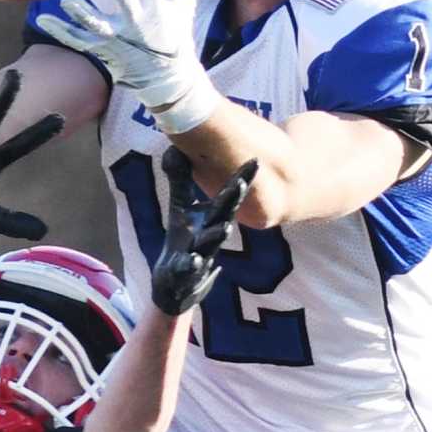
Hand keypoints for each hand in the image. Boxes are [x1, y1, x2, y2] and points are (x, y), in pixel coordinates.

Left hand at [36, 0, 215, 134]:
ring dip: (82, 13)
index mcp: (158, 10)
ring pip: (98, 25)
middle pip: (126, 0)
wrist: (168, 82)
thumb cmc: (175, 40)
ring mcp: (118, 40)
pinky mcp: (104, 52)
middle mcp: (138, 24)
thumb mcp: (185, 7)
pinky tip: (42, 18)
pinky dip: (60, 31)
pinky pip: (78, 41)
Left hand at [151, 147, 257, 315]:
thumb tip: (178, 147)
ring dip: (218, 235)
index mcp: (211, 217)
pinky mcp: (185, 274)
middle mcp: (210, 234)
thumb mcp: (181, 208)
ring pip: (211, 244)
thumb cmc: (184, 241)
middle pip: (224, 215)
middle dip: (232, 199)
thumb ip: (181, 179)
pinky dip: (191, 264)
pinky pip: (189, 269)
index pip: (228, 195)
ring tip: (226, 228)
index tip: (255, 159)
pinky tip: (193, 259)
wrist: (176, 285)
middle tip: (241, 183)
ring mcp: (200, 255)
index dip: (241, 178)